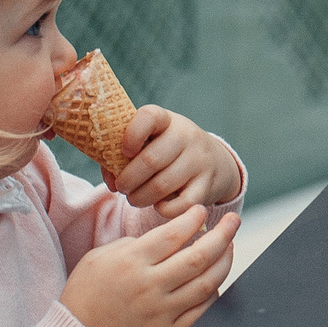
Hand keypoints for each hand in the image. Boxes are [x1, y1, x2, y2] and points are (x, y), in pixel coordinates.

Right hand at [60, 206, 238, 326]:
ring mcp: (161, 313)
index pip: (173, 234)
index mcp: (130, 263)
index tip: (202, 211)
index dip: (193, 219)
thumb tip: (167, 237)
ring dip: (224, 262)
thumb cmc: (86, 295)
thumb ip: (133, 244)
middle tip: (233, 222)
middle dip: (222, 235)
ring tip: (229, 248)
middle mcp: (149, 287)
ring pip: (207, 284)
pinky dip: (215, 294)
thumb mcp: (98, 258)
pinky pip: (203, 313)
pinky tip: (216, 281)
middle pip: (198, 257)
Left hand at [112, 106, 241, 217]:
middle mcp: (187, 136)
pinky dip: (163, 210)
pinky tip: (158, 205)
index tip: (125, 151)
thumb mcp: (152, 142)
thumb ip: (124, 156)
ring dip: (140, 198)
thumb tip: (112, 181)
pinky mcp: (207, 186)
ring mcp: (199, 161)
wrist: (216, 162)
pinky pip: (179, 205)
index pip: (149, 116)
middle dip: (128, 180)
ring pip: (161, 186)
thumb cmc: (170, 152)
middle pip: (150, 160)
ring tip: (135, 198)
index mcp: (167, 120)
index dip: (131, 135)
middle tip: (122, 187)